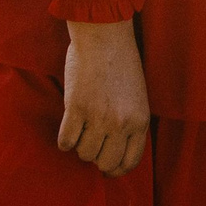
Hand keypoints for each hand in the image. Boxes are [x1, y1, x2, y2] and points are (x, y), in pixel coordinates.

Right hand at [58, 19, 149, 176]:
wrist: (104, 35)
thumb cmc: (121, 61)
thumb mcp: (137, 96)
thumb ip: (129, 122)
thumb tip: (115, 149)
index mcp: (140, 120)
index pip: (130, 162)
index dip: (117, 169)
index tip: (107, 168)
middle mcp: (122, 123)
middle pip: (106, 163)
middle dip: (97, 158)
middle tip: (91, 144)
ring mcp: (98, 117)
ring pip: (84, 154)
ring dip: (80, 146)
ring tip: (81, 129)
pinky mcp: (76, 109)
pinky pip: (66, 141)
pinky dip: (65, 139)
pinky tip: (69, 127)